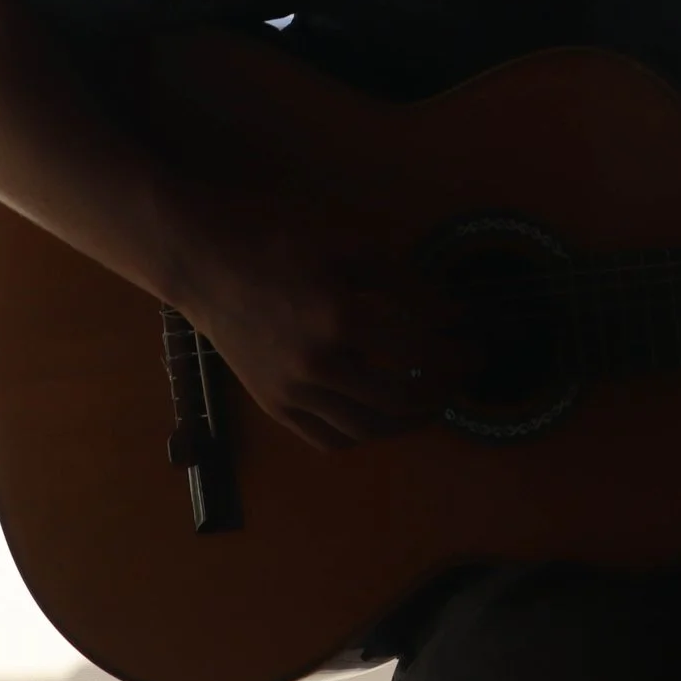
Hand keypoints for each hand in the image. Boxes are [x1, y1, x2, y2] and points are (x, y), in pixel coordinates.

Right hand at [165, 184, 444, 450]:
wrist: (205, 262)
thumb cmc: (281, 242)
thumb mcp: (351, 246)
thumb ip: (406, 282)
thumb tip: (454, 313)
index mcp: (342, 319)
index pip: (421, 352)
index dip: (456, 353)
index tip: (475, 346)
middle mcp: (318, 365)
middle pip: (400, 398)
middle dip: (443, 390)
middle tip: (463, 376)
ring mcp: (291, 392)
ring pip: (366, 430)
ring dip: (409, 422)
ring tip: (433, 401)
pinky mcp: (272, 406)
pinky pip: (326, 439)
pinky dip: (363, 436)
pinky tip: (383, 418)